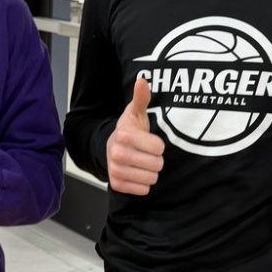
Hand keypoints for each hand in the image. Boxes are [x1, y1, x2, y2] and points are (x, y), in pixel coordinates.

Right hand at [106, 78, 164, 195]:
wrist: (112, 147)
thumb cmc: (130, 130)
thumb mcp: (136, 112)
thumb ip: (141, 98)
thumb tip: (142, 81)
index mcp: (123, 134)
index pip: (158, 148)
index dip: (158, 145)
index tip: (150, 141)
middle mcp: (117, 153)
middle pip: (157, 165)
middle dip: (156, 160)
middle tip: (147, 153)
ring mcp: (115, 170)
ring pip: (151, 178)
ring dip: (150, 172)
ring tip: (142, 163)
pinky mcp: (116, 184)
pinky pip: (143, 190)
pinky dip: (143, 184)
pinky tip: (137, 173)